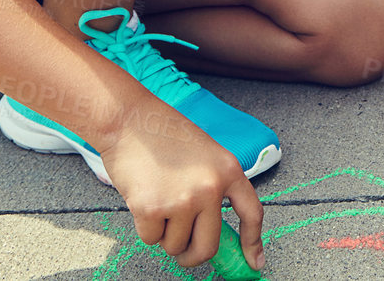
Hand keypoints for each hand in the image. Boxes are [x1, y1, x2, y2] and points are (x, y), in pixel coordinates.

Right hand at [99, 96, 264, 273]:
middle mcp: (210, 188)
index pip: (252, 213)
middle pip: (208, 246)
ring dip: (165, 234)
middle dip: (193, 255)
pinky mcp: (152, 209)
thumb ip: (214, 188)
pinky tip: (143, 199)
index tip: (253, 263)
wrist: (129, 119)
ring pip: (175, 245)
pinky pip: (151, 239)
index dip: (253, 242)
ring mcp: (182, 199)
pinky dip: (145, 227)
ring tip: (159, 201)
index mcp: (228, 170)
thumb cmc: (163, 134)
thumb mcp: (205, 156)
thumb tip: (213, 230)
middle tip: (184, 252)